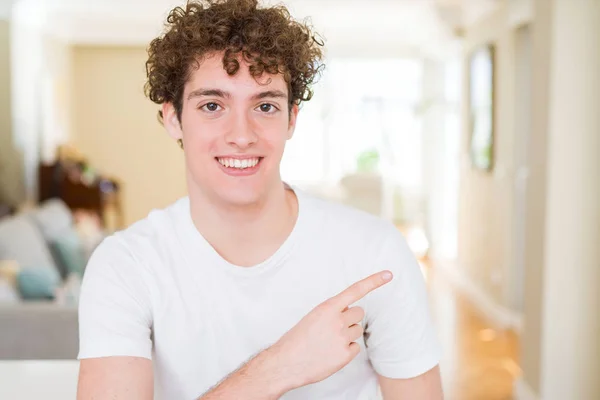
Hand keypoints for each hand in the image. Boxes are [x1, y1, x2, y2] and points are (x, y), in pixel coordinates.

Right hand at [270, 270, 392, 390]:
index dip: (373, 281)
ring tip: (329, 342)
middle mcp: (337, 320)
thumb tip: (347, 313)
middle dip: (351, 318)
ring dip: (348, 335)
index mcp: (327, 307)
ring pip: (357, 330)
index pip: (355, 290)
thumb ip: (331, 312)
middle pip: (359, 313)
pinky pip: (355, 347)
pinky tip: (331, 353)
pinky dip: (346, 350)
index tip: (388, 274)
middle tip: (335, 327)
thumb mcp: (312, 317)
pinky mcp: (345, 355)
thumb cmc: (297, 339)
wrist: (286, 363)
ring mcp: (342, 338)